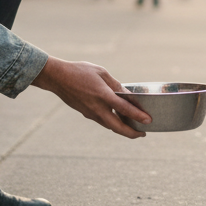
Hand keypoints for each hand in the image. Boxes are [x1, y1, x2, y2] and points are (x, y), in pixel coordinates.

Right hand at [31, 57, 149, 138]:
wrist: (57, 78)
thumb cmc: (80, 71)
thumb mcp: (101, 72)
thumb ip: (116, 85)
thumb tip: (127, 95)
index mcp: (102, 94)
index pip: (124, 109)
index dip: (138, 116)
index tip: (148, 121)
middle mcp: (97, 107)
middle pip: (117, 127)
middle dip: (132, 133)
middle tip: (143, 134)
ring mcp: (90, 112)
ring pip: (110, 126)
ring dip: (122, 130)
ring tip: (134, 129)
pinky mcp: (86, 113)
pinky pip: (102, 121)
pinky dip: (113, 123)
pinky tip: (119, 119)